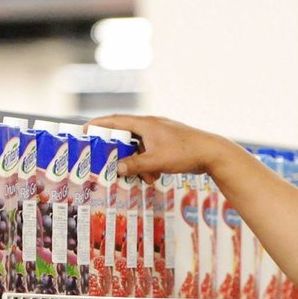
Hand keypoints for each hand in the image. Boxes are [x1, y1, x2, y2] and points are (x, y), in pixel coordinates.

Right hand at [85, 114, 233, 183]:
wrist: (212, 153)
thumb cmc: (184, 153)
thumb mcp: (155, 161)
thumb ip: (134, 165)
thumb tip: (116, 168)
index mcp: (145, 124)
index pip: (115, 120)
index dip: (98, 125)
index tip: (84, 131)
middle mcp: (151, 126)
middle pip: (126, 136)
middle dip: (119, 153)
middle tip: (109, 163)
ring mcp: (161, 134)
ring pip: (140, 148)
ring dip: (137, 163)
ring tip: (143, 178)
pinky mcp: (169, 144)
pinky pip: (151, 153)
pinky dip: (148, 165)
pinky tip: (154, 177)